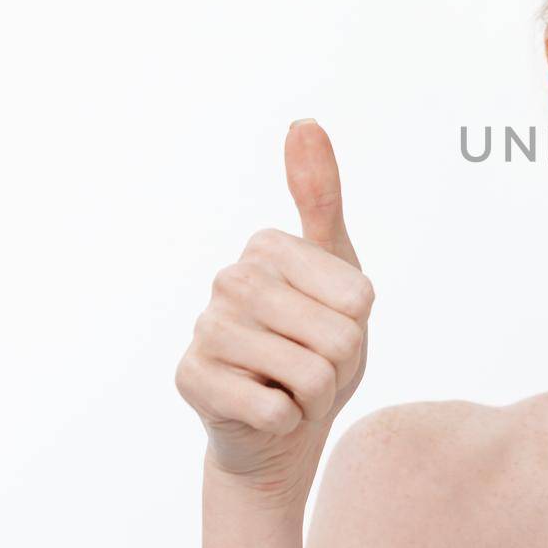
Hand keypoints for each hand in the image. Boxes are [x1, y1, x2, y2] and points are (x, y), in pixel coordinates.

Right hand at [174, 119, 374, 509]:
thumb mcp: (339, 269)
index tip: (330, 327)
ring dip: (314, 397)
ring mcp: (204, 329)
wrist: (281, 426)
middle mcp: (228, 279)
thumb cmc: (317, 344)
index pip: (357, 297)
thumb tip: (304, 121)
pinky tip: (265, 412)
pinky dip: (285, 421)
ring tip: (289, 388)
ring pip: (310, 375)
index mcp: (267, 248)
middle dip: (340, 366)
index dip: (358, 327)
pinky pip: (275, 408)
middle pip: (337, 336)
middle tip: (313, 367)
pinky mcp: (189, 379)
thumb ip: (322, 196)